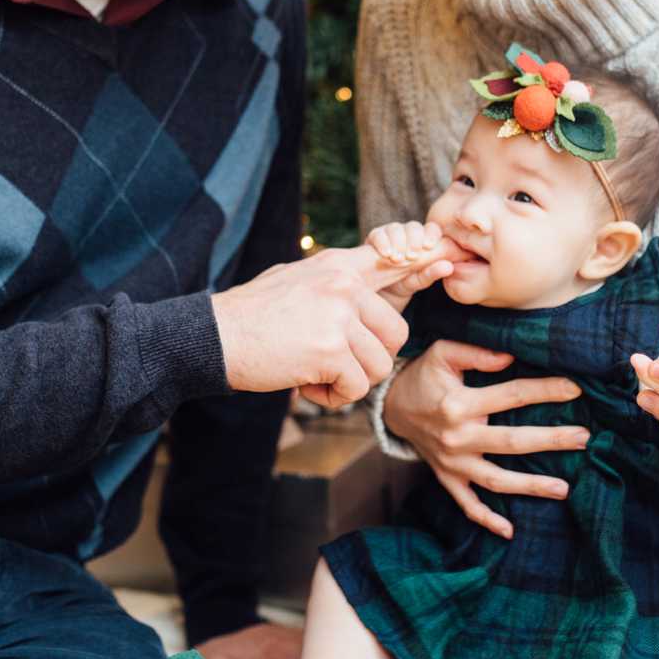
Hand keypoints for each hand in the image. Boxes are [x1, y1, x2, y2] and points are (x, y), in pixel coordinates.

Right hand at [212, 241, 456, 408]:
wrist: (213, 337)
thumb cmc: (251, 316)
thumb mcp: (295, 280)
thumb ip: (333, 283)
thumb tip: (366, 279)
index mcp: (337, 267)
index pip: (392, 260)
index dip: (421, 263)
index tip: (444, 263)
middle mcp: (343, 285)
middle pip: (395, 333)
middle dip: (370, 359)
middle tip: (332, 364)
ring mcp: (339, 316)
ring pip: (379, 365)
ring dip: (350, 382)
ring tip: (313, 374)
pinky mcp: (330, 349)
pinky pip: (356, 387)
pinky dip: (333, 397)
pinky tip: (304, 385)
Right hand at [365, 220, 462, 310]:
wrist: (379, 293)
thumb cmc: (404, 283)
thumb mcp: (419, 280)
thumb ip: (432, 273)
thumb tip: (449, 267)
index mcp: (424, 241)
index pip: (431, 229)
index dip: (431, 234)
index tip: (429, 246)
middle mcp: (408, 234)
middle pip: (413, 226)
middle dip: (414, 239)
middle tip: (413, 256)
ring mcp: (390, 234)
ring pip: (395, 228)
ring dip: (398, 242)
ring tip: (397, 259)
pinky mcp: (375, 238)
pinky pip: (378, 234)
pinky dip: (382, 242)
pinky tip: (386, 254)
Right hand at [383, 340, 590, 539]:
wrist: (391, 406)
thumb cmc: (424, 376)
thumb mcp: (443, 353)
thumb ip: (476, 352)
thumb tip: (511, 357)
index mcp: (459, 404)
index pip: (512, 396)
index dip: (546, 390)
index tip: (575, 389)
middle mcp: (457, 437)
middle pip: (512, 443)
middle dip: (551, 440)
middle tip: (584, 438)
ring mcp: (452, 463)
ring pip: (496, 480)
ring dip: (531, 486)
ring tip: (564, 489)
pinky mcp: (447, 478)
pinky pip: (467, 504)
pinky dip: (487, 520)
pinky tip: (510, 530)